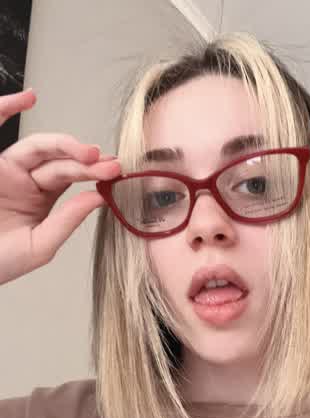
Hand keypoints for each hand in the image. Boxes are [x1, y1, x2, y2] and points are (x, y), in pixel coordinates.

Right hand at [0, 88, 120, 284]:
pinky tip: (24, 98)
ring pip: (37, 147)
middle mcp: (25, 179)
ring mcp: (6, 170)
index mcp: (40, 198)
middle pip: (60, 160)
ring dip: (64, 144)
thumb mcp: (40, 245)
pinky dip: (4, 109)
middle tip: (109, 164)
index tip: (116, 171)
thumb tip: (98, 197)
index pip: (71, 177)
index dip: (93, 172)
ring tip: (88, 153)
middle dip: (86, 161)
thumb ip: (67, 220)